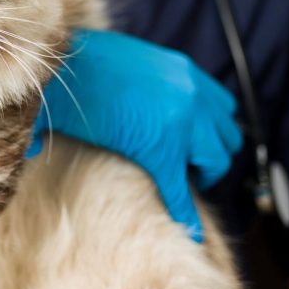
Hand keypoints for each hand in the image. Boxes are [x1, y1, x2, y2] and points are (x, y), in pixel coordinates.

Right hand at [28, 29, 242, 241]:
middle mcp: (192, 94)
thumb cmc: (78, 63)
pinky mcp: (161, 149)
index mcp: (182, 70)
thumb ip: (141, 76)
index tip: (197, 146)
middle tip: (191, 166)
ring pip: (216, 160)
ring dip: (203, 173)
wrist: (61, 71)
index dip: (209, 130)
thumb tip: (133, 91)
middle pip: (227, 134)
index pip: (219, 105)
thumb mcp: (124, 59)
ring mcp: (182, 122)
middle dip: (211, 153)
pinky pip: (182, 189)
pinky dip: (186, 212)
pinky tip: (188, 228)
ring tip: (183, 181)